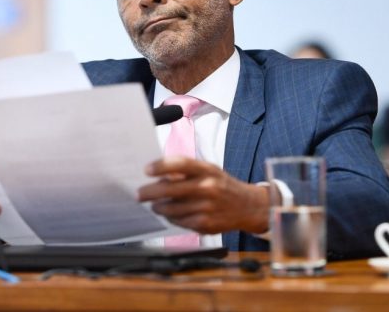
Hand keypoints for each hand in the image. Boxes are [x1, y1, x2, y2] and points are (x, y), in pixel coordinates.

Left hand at [138, 157, 269, 234]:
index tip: (147, 170)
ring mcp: (206, 207)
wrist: (248, 206)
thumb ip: (188, 172)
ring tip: (155, 205)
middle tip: (139, 194)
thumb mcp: (210, 171)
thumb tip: (160, 176)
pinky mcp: (205, 224)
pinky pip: (179, 221)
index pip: (180, 164)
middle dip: (150, 192)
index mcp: (207, 170)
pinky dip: (171, 218)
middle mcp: (207, 187)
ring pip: (171, 208)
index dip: (161, 166)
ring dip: (158, 207)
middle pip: (170, 189)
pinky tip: (170, 214)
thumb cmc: (223, 186)